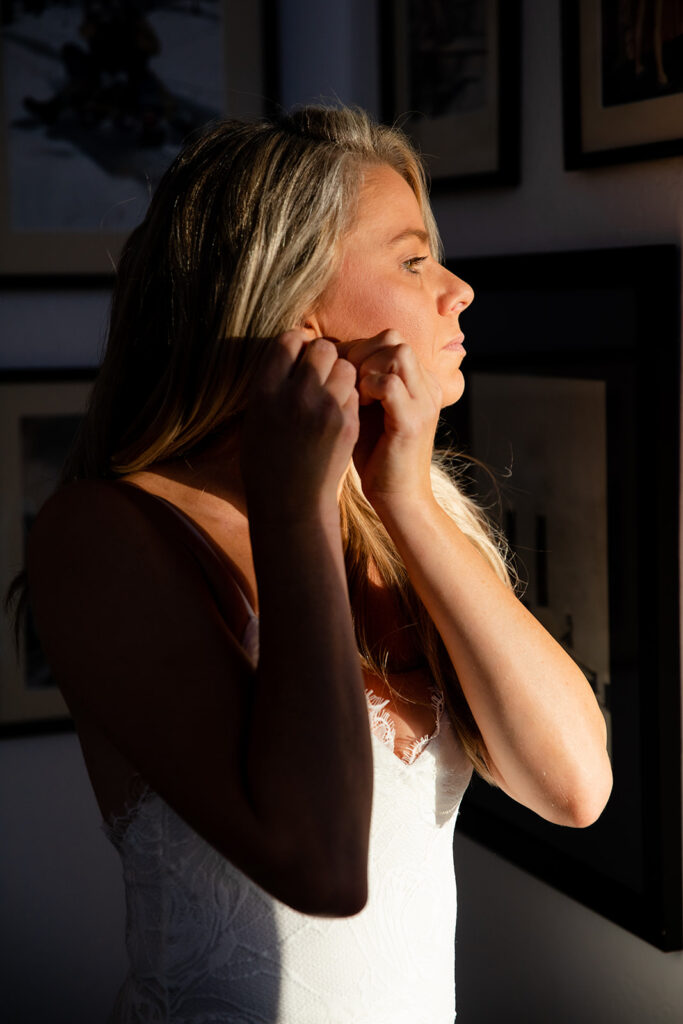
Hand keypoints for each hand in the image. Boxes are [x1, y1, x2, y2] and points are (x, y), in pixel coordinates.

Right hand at [242, 330, 358, 521]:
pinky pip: (354, 392)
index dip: (297, 343)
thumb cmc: (267, 460)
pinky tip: (338, 412)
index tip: (299, 354)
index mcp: (266, 391)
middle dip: (322, 356)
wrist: (290, 501)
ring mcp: (325, 409)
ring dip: (339, 374)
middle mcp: (295, 395)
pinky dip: (348, 397)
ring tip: (331, 392)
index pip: (288, 340)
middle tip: (319, 373)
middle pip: (322, 348)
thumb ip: (272, 383)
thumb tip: (291, 350)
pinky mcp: (347, 424)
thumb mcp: (255, 417)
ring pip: (344, 366)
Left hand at [338, 330, 441, 507]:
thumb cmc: (376, 455)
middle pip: (394, 339)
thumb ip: (360, 381)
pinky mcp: (412, 422)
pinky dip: (368, 388)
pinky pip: (391, 384)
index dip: (358, 349)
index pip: (390, 340)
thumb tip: (330, 353)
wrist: (397, 497)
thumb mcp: (368, 409)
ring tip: (354, 392)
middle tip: (344, 379)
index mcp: (420, 382)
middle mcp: (427, 387)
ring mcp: (423, 403)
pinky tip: (358, 405)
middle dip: (361, 352)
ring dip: (366, 367)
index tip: (339, 373)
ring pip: (397, 353)